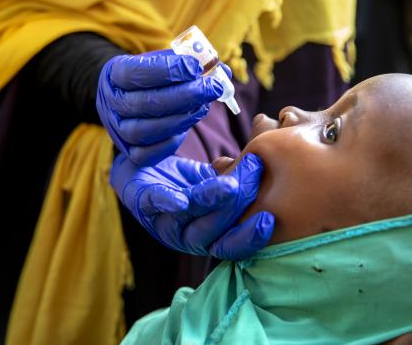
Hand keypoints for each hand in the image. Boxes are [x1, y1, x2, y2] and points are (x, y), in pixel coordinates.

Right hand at [96, 50, 223, 165]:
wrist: (130, 97)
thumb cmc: (152, 76)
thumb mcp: (164, 62)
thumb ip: (189, 63)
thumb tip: (221, 69)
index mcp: (114, 74)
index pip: (136, 73)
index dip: (168, 70)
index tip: (197, 67)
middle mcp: (110, 103)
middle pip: (145, 103)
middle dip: (185, 95)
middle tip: (213, 87)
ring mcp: (117, 130)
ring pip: (146, 130)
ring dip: (181, 119)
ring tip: (204, 106)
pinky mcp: (128, 152)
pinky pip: (147, 155)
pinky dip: (170, 143)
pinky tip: (188, 127)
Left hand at [110, 152, 274, 259]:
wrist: (145, 167)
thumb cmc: (186, 181)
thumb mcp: (216, 184)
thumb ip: (237, 185)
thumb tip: (262, 171)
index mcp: (208, 236)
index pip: (230, 245)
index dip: (248, 237)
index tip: (268, 220)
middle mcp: (186, 236)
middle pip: (213, 231)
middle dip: (237, 206)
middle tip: (255, 174)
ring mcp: (163, 221)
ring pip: (189, 217)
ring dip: (211, 202)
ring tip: (230, 185)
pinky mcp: (143, 201)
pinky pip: (155, 203)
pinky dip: (167, 202)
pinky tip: (180, 200)